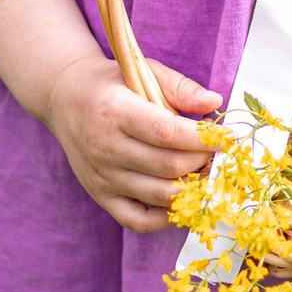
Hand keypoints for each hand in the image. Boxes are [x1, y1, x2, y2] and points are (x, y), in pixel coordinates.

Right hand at [36, 52, 222, 232]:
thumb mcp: (143, 71)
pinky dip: (164, 219)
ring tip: (206, 173)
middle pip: (167, 166)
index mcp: (115, 111)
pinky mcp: (100, 196)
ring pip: (159, 195)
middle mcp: (105, 147)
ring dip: (192, 189)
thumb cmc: (112, 83)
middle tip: (218, 154)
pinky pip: (137, 220)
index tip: (227, 137)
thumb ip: (179, 87)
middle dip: (202, 162)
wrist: (64, 98)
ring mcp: (102, 176)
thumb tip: (214, 102)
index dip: (203, 138)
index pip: (167, 133)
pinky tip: (182, 199)